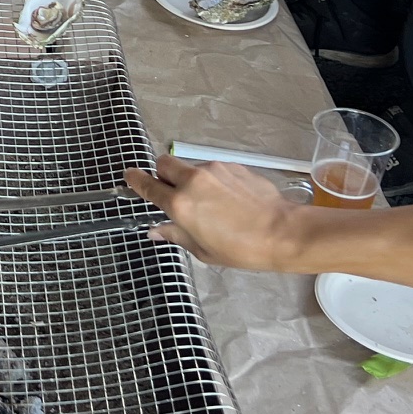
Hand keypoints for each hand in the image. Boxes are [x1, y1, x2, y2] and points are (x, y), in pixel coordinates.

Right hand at [125, 156, 301, 271]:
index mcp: (180, 204)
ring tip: (210, 203)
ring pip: (191, 167)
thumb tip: (156, 230)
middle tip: (174, 193)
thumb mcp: (202, 250)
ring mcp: (214, 169)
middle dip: (163, 175)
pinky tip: (230, 199)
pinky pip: (213, 170)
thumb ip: (175, 235)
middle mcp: (192, 180)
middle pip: (164, 163)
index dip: (135, 180)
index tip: (130, 177)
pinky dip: (214, 180)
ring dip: (191, 179)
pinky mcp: (233, 166)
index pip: (147, 185)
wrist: (282, 232)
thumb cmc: (240, 248)